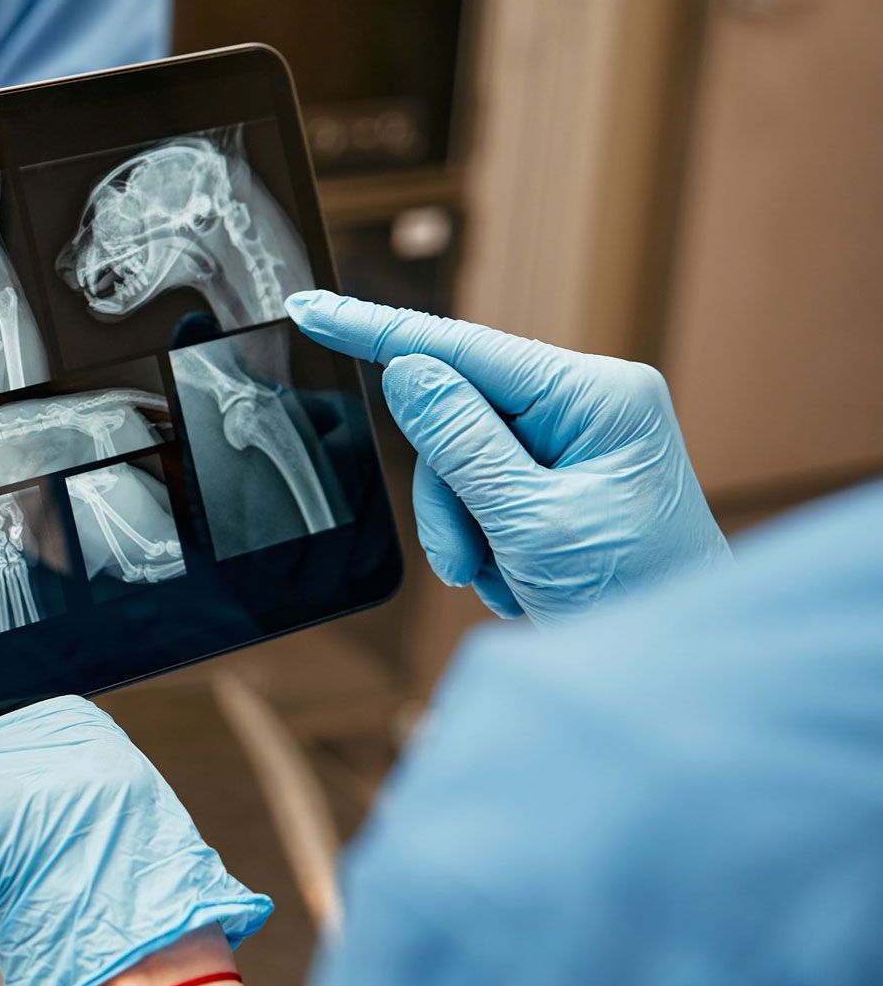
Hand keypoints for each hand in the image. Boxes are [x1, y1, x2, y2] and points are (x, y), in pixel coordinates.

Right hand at [286, 290, 729, 624]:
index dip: (377, 328)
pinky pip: (484, 488)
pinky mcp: (564, 476)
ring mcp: (578, 441)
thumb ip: (460, 441)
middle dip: (449, 495)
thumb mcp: (531, 522)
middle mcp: (590, 405)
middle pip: (455, 414)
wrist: (673, 676)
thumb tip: (405, 369)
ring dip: (465, 527)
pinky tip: (519, 577)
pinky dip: (484, 538)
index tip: (311, 309)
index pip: (464, 346)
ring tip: (502, 578)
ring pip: (461, 459)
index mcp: (597, 397)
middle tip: (467, 560)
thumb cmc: (633, 595)